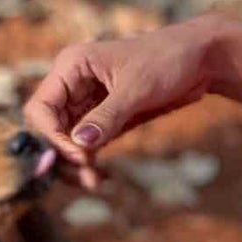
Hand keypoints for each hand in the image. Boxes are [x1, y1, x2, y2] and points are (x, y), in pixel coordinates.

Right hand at [23, 15, 224, 183]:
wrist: (200, 58)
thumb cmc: (167, 59)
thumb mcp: (136, 88)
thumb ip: (106, 117)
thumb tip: (79, 145)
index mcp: (72, 66)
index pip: (41, 108)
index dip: (51, 136)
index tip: (78, 155)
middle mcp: (73, 84)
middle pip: (50, 129)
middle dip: (63, 155)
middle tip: (85, 176)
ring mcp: (88, 102)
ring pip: (66, 141)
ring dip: (76, 164)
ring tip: (94, 182)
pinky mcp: (104, 117)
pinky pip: (86, 144)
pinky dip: (90, 162)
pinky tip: (100, 178)